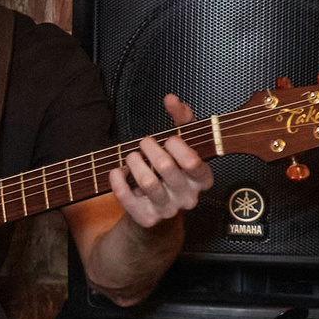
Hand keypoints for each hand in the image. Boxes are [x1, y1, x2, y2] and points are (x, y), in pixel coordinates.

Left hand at [108, 95, 212, 229]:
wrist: (156, 207)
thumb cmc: (171, 170)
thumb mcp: (182, 144)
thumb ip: (181, 119)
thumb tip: (172, 99)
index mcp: (201, 180)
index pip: (194, 163)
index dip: (178, 147)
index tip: (169, 139)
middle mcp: (188, 197)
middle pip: (166, 167)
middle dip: (150, 148)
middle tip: (144, 143)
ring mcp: (167, 210)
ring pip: (146, 182)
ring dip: (133, 161)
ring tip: (132, 156)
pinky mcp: (146, 218)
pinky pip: (125, 196)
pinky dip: (117, 179)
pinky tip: (118, 171)